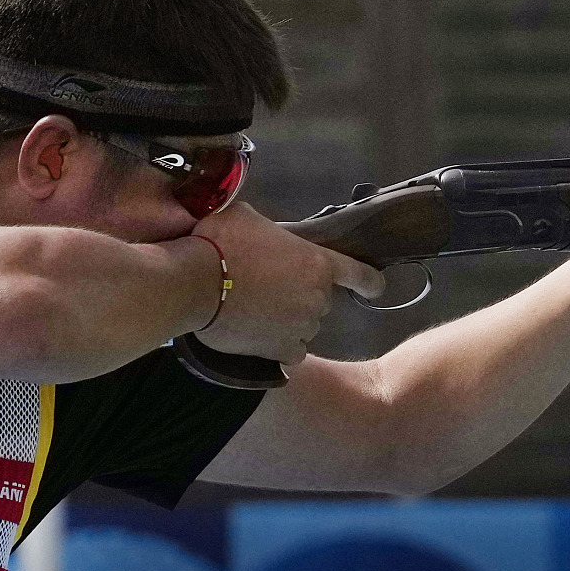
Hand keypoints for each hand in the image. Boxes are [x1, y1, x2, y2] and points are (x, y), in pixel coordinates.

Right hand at [188, 203, 385, 363]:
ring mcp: (302, 326)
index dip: (370, 282)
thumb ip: (273, 233)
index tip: (376, 287)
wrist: (193, 282)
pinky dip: (280, 345)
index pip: (360, 275)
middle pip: (320, 300)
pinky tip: (261, 335)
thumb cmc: (220, 242)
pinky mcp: (281, 350)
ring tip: (257, 310)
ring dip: (289, 320)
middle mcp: (317, 298)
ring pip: (305, 325)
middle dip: (300, 294)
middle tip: (268, 287)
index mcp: (318, 263)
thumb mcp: (251, 219)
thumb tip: (266, 235)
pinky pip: (292, 351)